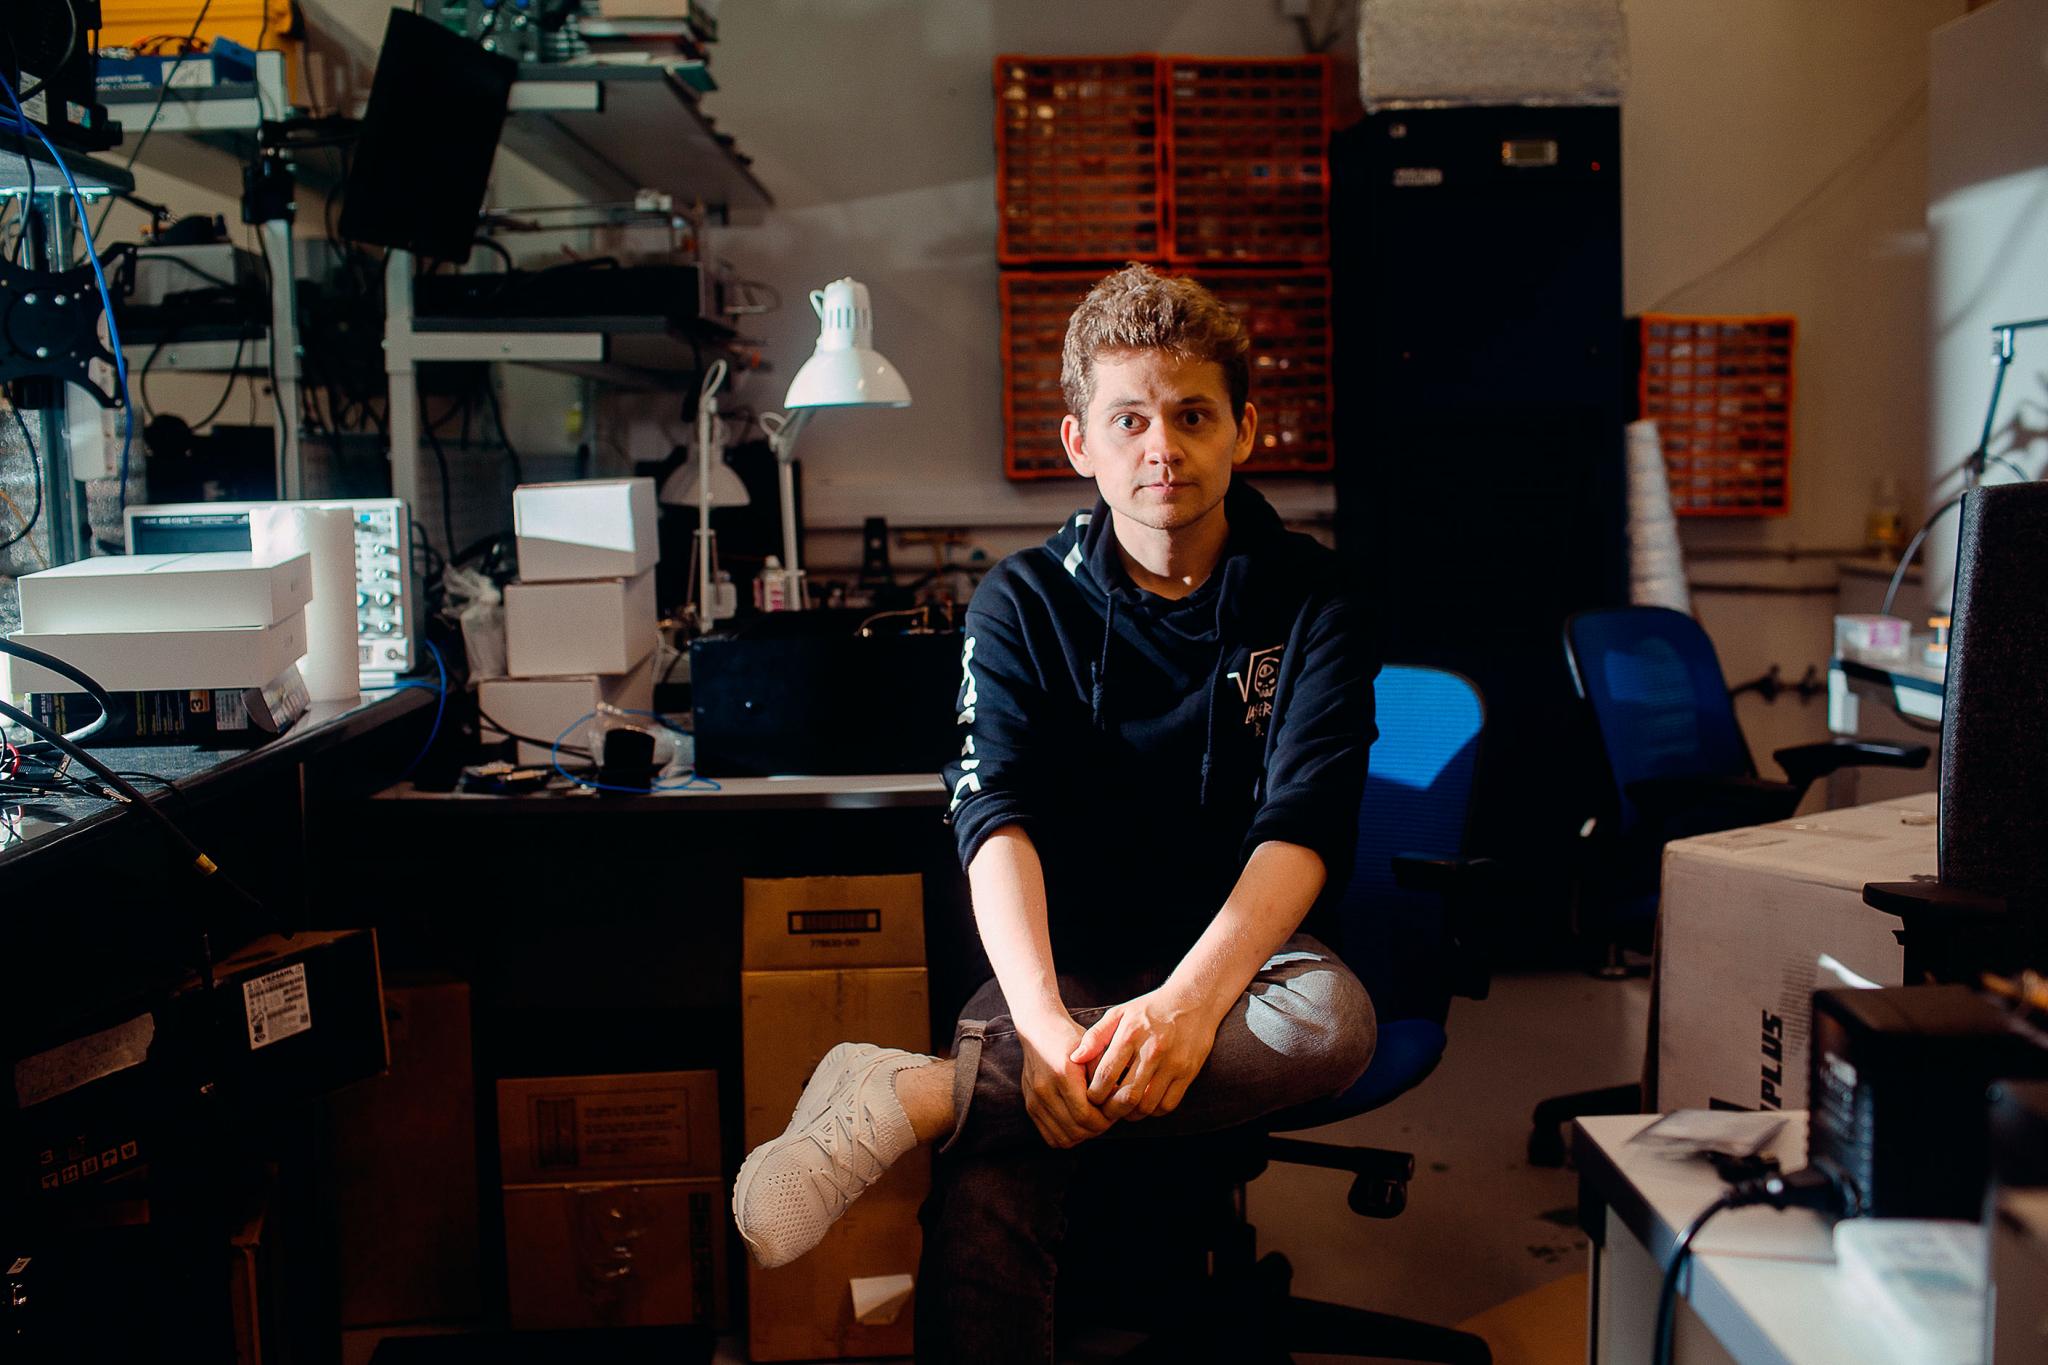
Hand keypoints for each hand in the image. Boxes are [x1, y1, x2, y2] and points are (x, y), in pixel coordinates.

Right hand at [1016, 1011, 1114, 1148]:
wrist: (1039, 1030)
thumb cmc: (1072, 1039)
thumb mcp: (1094, 1049)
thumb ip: (1106, 1076)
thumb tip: (1120, 1102)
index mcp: (1063, 1074)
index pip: (1086, 1116)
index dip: (1104, 1121)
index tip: (1114, 1112)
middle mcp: (1044, 1089)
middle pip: (1076, 1130)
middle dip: (1097, 1129)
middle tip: (1107, 1118)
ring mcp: (1034, 1100)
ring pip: (1064, 1138)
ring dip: (1083, 1135)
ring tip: (1093, 1121)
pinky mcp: (1030, 1106)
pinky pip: (1050, 1137)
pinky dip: (1067, 1136)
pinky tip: (1077, 1124)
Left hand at [1070, 986, 1222, 1121]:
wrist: (1193, 1000)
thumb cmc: (1149, 1009)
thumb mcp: (1119, 1013)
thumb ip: (1095, 1036)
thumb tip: (1075, 1059)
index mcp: (1131, 1034)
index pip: (1106, 1075)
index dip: (1094, 1094)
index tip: (1091, 1099)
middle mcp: (1153, 1050)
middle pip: (1127, 1096)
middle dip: (1111, 1110)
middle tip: (1105, 1111)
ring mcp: (1173, 1063)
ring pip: (1148, 1105)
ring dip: (1132, 1113)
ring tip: (1124, 1109)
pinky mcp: (1188, 1072)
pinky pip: (1168, 1105)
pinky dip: (1153, 1111)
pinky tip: (1145, 1104)